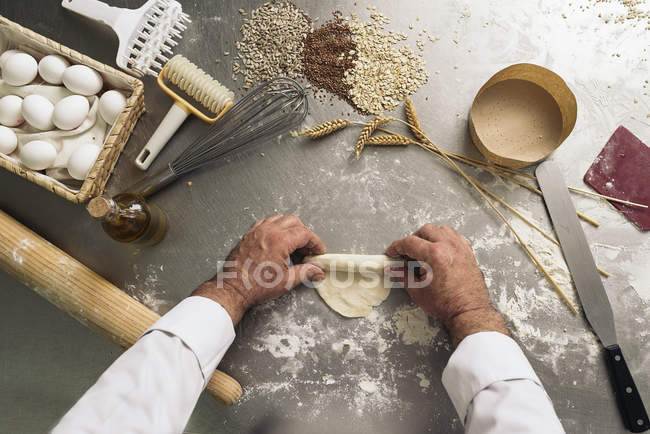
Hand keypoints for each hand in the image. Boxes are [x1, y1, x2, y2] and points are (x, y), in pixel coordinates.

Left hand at [193, 215, 325, 324]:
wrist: (233, 289)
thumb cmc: (255, 286)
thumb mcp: (286, 281)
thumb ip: (305, 272)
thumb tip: (317, 271)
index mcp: (279, 241)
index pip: (305, 234)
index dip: (315, 243)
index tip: (318, 252)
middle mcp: (268, 231)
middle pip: (294, 222)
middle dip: (304, 234)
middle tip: (307, 250)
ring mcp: (256, 231)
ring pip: (279, 219)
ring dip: (290, 228)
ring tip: (293, 245)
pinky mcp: (248, 235)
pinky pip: (266, 222)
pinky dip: (275, 227)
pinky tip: (277, 241)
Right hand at [386, 224, 508, 346]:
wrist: (469, 312)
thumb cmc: (446, 304)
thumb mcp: (417, 290)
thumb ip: (402, 275)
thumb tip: (392, 269)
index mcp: (434, 255)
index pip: (409, 242)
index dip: (396, 247)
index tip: (392, 252)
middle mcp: (448, 246)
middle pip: (425, 230)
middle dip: (412, 239)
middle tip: (406, 253)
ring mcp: (460, 248)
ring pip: (441, 230)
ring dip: (429, 236)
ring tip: (423, 250)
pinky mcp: (468, 253)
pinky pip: (455, 237)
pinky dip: (444, 239)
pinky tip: (439, 250)